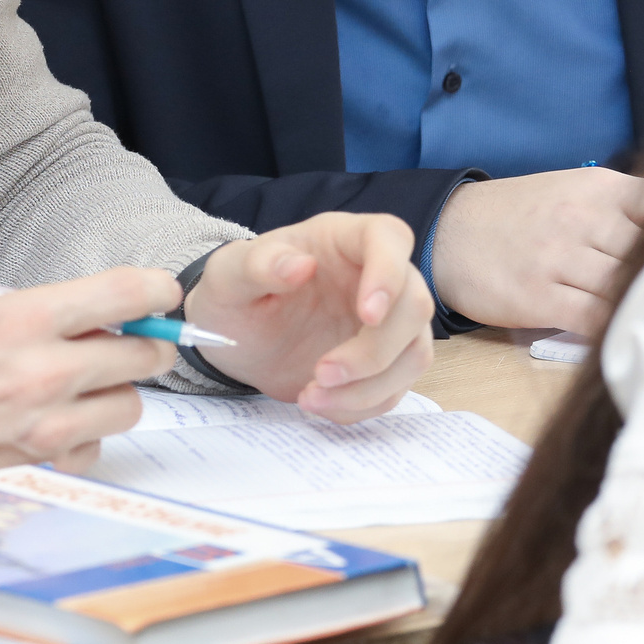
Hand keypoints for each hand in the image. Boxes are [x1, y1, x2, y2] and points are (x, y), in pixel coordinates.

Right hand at [0, 266, 175, 497]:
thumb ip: (34, 308)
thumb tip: (92, 310)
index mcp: (22, 320)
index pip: (122, 294)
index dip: (155, 289)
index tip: (161, 291)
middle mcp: (42, 372)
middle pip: (143, 354)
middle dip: (147, 343)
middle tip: (134, 340)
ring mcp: (44, 425)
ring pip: (130, 404)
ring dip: (118, 391)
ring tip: (87, 383)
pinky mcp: (38, 464)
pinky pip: (96, 447)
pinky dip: (88, 436)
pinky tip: (61, 423)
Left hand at [183, 214, 432, 422]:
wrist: (235, 339)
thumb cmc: (235, 295)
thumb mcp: (228, 276)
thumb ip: (258, 264)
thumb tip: (301, 265)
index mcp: (343, 239)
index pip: (389, 238)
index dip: (390, 273)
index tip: (369, 314)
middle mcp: (375, 276)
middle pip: (414, 306)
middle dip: (374, 350)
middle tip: (321, 372)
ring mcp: (386, 322)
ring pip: (414, 353)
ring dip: (370, 385)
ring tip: (311, 397)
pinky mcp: (382, 363)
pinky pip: (394, 389)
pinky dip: (360, 405)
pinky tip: (318, 402)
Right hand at [429, 167, 643, 332]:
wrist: (448, 232)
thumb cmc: (519, 215)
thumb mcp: (574, 190)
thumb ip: (626, 207)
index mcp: (600, 187)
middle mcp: (583, 217)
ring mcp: (560, 258)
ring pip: (627, 285)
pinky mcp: (540, 296)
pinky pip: (594, 319)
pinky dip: (616, 330)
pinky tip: (630, 336)